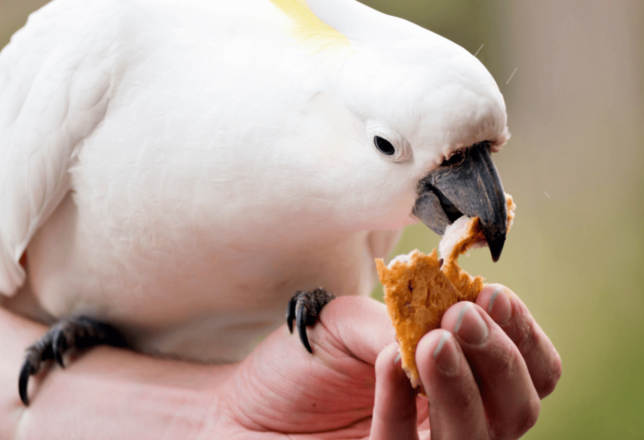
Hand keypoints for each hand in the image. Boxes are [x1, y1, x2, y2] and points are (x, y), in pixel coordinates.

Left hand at [206, 285, 560, 438]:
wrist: (238, 411)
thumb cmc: (299, 365)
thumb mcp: (349, 323)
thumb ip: (401, 319)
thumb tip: (448, 317)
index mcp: (456, 379)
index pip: (526, 369)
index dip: (522, 335)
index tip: (494, 295)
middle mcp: (450, 421)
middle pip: (518, 408)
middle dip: (498, 358)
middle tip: (463, 316)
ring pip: (478, 438)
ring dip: (461, 384)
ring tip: (433, 340)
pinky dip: (400, 406)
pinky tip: (388, 365)